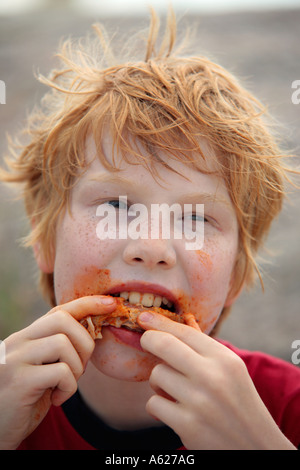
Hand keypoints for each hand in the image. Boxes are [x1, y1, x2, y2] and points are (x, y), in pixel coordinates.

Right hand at [0, 295, 115, 449]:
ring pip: (63, 343)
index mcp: (25, 337)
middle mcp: (17, 342)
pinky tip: (58, 399)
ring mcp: (15, 359)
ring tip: (66, 385)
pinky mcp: (19, 381)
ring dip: (77, 367)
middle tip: (81, 366)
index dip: (87, 303)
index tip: (111, 303)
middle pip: (63, 319)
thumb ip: (59, 350)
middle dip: (84, 341)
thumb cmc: (26, 400)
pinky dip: (69, 387)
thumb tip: (94, 331)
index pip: (59, 310)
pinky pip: (61, 372)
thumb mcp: (43, 369)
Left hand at [138, 312, 295, 449]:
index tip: (144, 317)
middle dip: (148, 339)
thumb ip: (205, 347)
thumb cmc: (239, 402)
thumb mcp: (231, 370)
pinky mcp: (187, 425)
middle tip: (146, 341)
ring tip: (172, 390)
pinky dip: (158, 406)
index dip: (160, 322)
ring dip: (158, 381)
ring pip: (156, 374)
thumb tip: (183, 320)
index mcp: (224, 359)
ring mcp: (199, 401)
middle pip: (164, 345)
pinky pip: (153, 403)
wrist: (256, 447)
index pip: (185, 332)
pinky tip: (172, 410)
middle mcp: (212, 376)